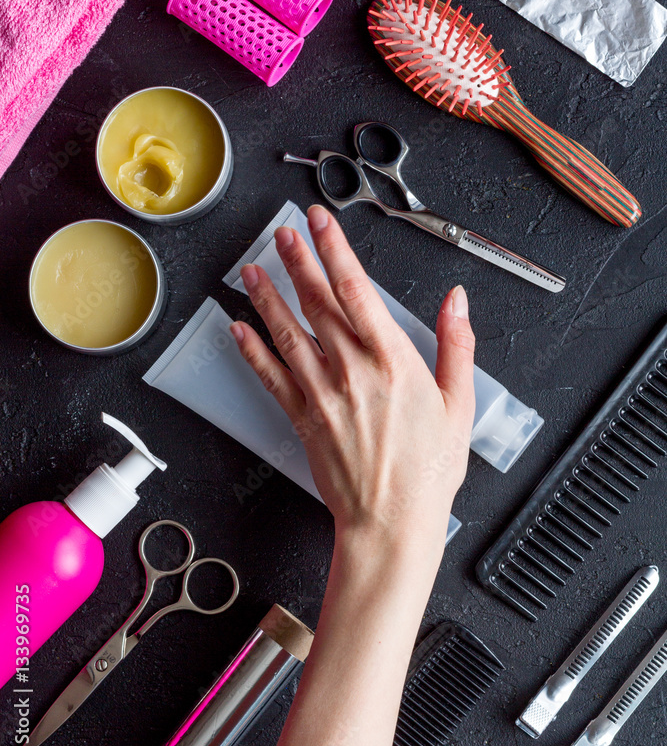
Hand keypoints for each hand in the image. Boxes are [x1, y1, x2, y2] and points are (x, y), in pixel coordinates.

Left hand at [230, 204, 474, 565]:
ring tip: (252, 269)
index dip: (335, 250)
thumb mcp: (460, 403)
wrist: (392, 522)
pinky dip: (252, 350)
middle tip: (283, 233)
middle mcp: (352, 371)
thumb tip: (457, 301)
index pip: (356, 290)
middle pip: (317, 303)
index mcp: (393, 361)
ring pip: (287, 332)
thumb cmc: (428, 470)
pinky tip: (239, 328)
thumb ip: (457, 345)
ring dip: (267, 296)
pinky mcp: (303, 419)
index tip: (321, 223)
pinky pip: (271, 377)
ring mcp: (323, 394)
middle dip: (297, 261)